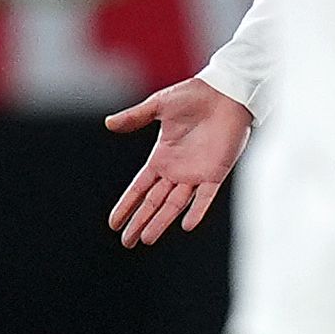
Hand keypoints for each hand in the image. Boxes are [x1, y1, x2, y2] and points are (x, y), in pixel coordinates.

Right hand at [100, 78, 253, 247]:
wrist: (226, 91)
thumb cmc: (194, 95)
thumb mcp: (158, 106)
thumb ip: (135, 117)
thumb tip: (108, 124)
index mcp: (162, 158)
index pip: (140, 188)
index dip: (127, 205)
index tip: (114, 223)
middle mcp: (177, 171)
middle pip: (154, 203)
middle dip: (140, 222)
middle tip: (127, 242)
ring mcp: (196, 174)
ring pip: (175, 205)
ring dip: (161, 222)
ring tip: (146, 239)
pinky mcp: (216, 172)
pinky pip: (205, 197)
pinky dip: (197, 210)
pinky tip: (186, 225)